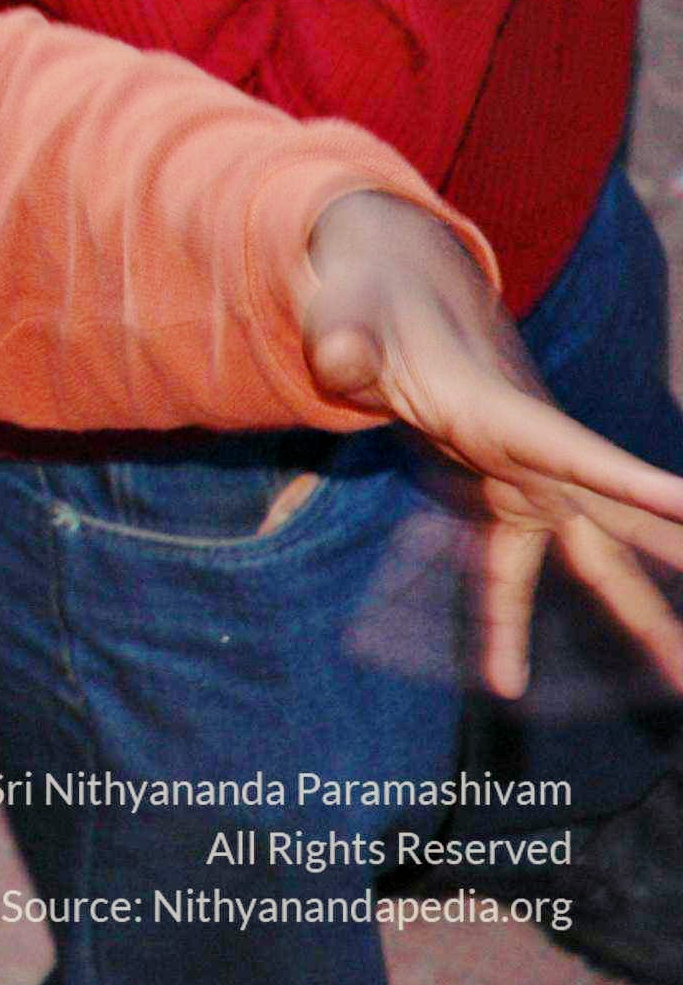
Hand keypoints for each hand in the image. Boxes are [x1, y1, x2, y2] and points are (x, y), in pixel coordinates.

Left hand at [302, 190, 682, 697]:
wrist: (396, 297)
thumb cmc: (372, 304)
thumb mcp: (350, 316)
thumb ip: (344, 341)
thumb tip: (335, 360)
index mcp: (506, 413)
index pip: (580, 453)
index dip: (638, 484)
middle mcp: (535, 455)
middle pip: (619, 519)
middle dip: (674, 559)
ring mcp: (526, 482)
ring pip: (594, 562)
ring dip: (638, 622)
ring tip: (677, 687)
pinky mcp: (501, 501)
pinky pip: (511, 577)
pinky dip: (508, 626)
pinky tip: (505, 680)